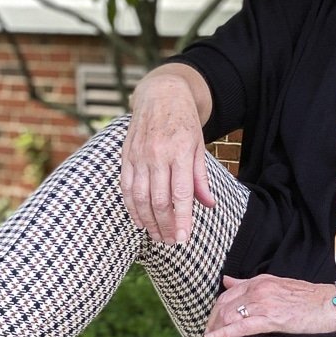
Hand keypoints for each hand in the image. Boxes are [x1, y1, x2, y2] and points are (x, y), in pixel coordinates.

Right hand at [121, 70, 215, 244]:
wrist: (161, 94)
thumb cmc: (184, 122)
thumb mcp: (199, 146)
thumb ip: (201, 177)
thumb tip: (209, 204)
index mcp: (180, 152)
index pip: (181, 193)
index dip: (181, 219)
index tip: (183, 238)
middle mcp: (157, 155)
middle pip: (159, 200)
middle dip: (165, 226)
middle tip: (171, 242)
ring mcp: (139, 156)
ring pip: (140, 197)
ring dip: (148, 221)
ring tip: (157, 236)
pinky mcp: (126, 156)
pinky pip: (126, 187)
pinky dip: (132, 207)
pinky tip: (140, 221)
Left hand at [204, 274, 335, 336]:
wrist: (332, 304)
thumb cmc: (308, 298)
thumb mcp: (277, 284)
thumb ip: (250, 284)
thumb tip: (227, 280)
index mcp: (260, 281)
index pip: (226, 295)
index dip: (215, 311)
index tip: (211, 323)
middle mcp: (259, 290)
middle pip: (223, 306)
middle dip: (212, 322)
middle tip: (208, 336)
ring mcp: (265, 303)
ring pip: (229, 316)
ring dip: (216, 330)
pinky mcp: (273, 319)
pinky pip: (242, 327)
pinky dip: (225, 334)